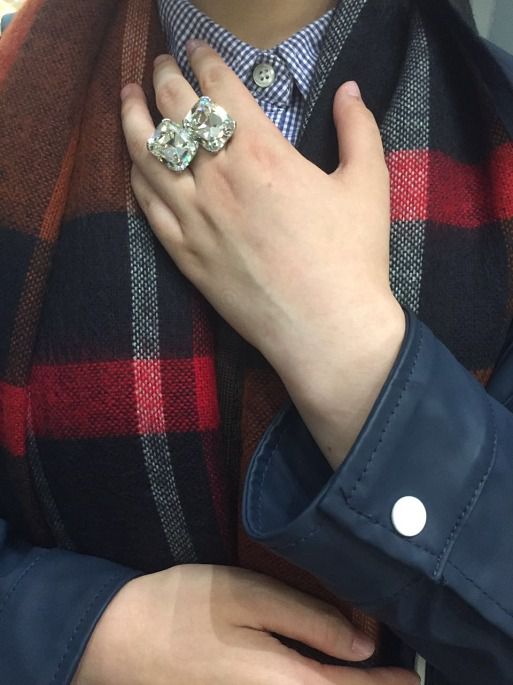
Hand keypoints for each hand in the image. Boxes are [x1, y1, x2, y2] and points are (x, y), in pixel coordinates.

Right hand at [72, 564, 417, 683]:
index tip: (414, 667)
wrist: (114, 642)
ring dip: (340, 682)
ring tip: (355, 661)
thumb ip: (312, 621)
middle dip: (368, 683)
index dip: (394, 682)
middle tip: (385, 657)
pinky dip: (313, 684)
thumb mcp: (249, 598)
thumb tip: (368, 641)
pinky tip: (316, 667)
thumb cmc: (182, 610)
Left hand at [121, 42, 404, 466]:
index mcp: (263, 153)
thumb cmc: (352, 258)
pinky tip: (136, 166)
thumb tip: (349, 89)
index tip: (196, 48)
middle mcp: (218, 180)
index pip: (218, 89)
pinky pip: (148, 207)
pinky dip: (138, 178)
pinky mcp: (185, 255)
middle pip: (176, 113)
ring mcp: (195, 219)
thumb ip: (359, 128)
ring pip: (148, 156)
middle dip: (163, 78)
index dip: (203, 60)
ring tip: (128, 99)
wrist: (326, 330)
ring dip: (133, 119)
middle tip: (160, 64)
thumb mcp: (369, 184)